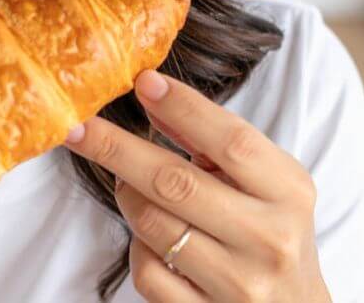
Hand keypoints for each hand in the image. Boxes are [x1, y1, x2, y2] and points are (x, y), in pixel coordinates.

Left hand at [63, 70, 331, 302]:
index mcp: (287, 191)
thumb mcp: (258, 176)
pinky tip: (150, 237)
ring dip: (126, 193)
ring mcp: (239, 284)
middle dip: (116, 148)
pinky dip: (136, 246)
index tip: (142, 81)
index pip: (231, 141)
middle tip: (76, 125)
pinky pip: (146, 272)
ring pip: (151, 224)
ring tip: (129, 181)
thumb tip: (150, 91)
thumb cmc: (267, 225)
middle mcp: (269, 239)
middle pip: (174, 183)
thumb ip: (206, 135)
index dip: (184, 107)